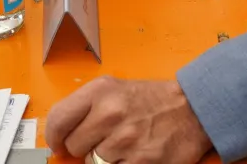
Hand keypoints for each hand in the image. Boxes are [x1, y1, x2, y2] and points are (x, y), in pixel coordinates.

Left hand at [47, 77, 213, 163]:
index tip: (58, 144)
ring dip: (106, 158)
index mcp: (100, 91)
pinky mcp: (141, 162)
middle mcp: (110, 113)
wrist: (192, 109)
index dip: (54, 137)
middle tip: (103, 139)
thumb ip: (86, 108)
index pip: (58, 119)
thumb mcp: (115, 89)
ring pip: (94, 162)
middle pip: (75, 146)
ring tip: (124, 145)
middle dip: (86, 147)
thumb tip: (60, 136)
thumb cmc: (151, 100)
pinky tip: (132, 157)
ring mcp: (125, 139)